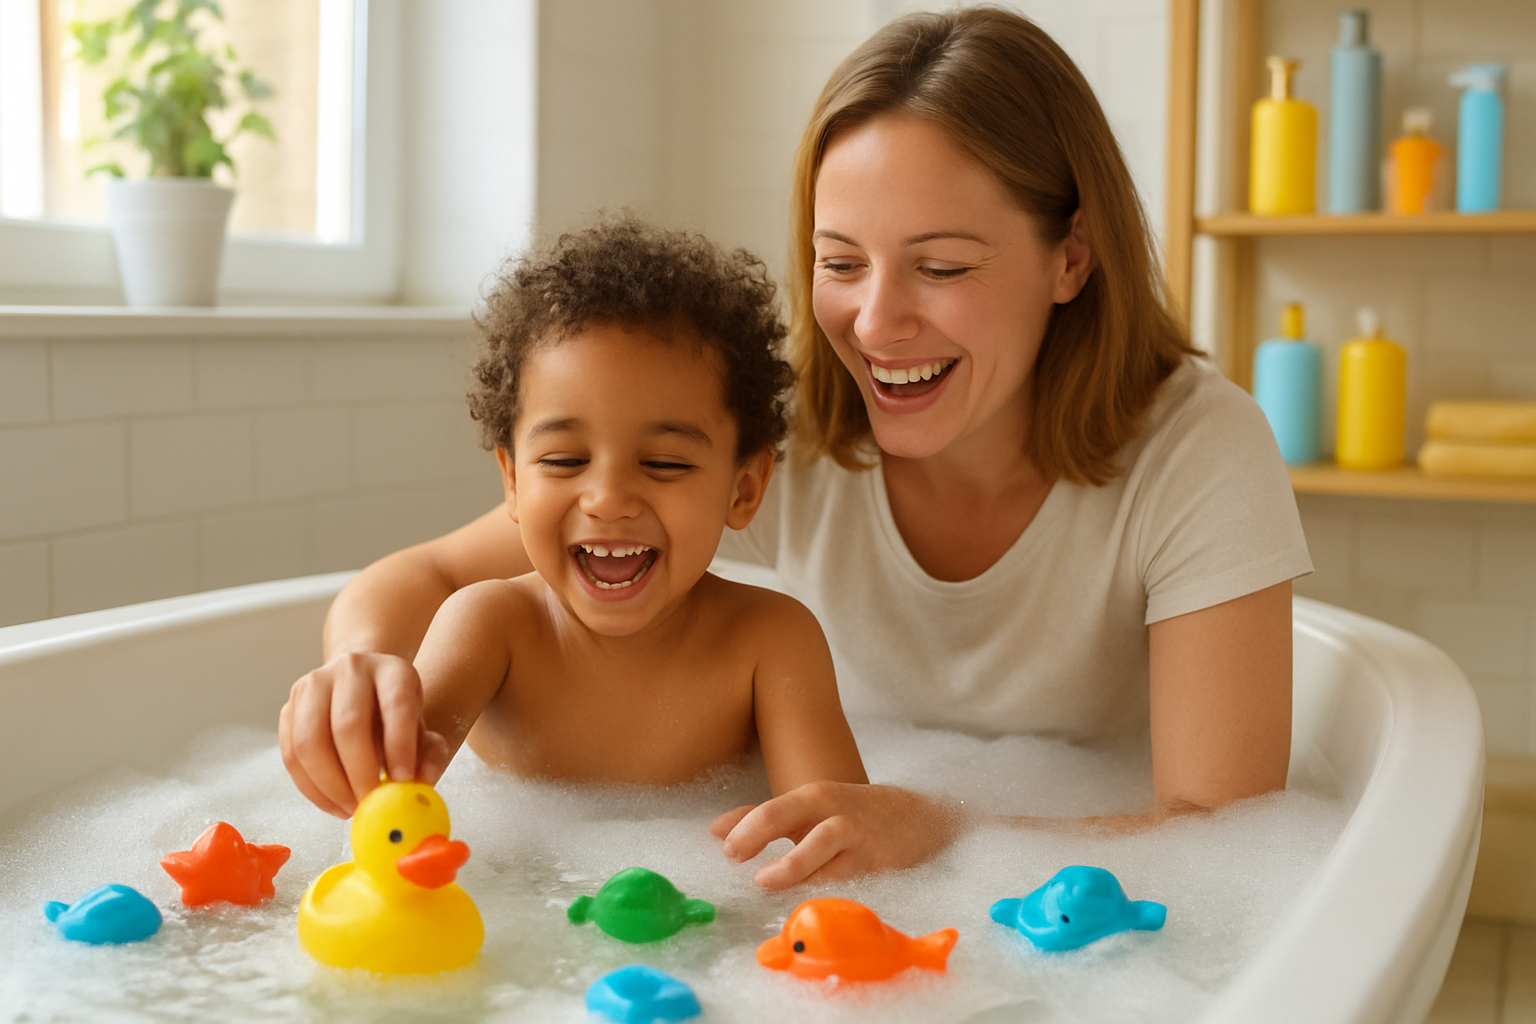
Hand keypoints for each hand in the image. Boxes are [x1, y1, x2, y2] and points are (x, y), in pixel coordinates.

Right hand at [278, 651, 450, 816]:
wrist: (363, 694)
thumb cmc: (396, 718)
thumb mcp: (423, 730)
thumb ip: (430, 754)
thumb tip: (424, 776)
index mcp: (393, 670)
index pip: (396, 703)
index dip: (400, 744)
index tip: (404, 779)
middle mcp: (351, 669)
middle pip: (348, 723)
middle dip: (359, 771)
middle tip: (371, 801)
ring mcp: (313, 685)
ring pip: (311, 740)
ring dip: (330, 784)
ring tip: (351, 808)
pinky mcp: (289, 708)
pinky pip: (292, 754)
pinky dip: (311, 787)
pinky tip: (333, 804)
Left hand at [709, 782, 962, 889]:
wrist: (921, 818)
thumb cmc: (853, 816)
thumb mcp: (811, 811)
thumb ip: (763, 819)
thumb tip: (714, 832)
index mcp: (813, 797)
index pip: (769, 807)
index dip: (741, 825)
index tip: (720, 845)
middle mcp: (831, 812)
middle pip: (788, 812)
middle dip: (758, 830)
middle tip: (734, 854)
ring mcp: (855, 838)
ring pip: (821, 846)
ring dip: (791, 864)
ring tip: (765, 881)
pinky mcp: (876, 864)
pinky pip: (847, 878)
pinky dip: (825, 888)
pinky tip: (807, 901)